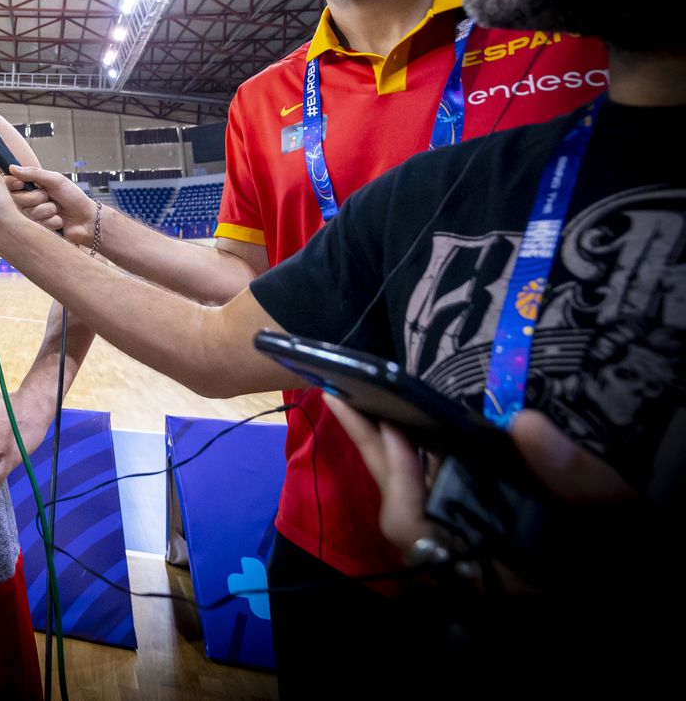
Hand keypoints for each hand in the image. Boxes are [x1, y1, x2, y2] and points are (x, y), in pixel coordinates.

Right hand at [9, 165, 96, 244]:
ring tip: (57, 210)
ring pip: (28, 213)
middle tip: (49, 197)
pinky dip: (51, 221)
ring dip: (47, 211)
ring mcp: (32, 217)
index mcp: (31, 187)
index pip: (10, 184)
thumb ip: (34, 174)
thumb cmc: (74, 198)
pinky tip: (59, 221)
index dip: (13, 184)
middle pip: (17, 200)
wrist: (87, 220)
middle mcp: (28, 202)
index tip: (21, 184)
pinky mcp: (37, 230)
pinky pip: (36, 225)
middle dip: (37, 198)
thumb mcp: (55, 180)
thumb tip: (12, 168)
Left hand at [323, 398, 638, 568]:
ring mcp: (470, 543)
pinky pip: (435, 495)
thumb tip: (525, 424)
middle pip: (398, 506)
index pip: (411, 529)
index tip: (396, 428)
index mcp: (486, 566)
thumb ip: (578, 480)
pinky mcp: (480, 528)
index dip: (398, 480)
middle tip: (341, 395)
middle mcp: (466, 558)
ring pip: (413, 500)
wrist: (625, 571)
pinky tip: (417, 427)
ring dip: (391, 452)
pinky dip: (421, 462)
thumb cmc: (622, 552)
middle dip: (372, 450)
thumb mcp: (616, 518)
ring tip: (366, 399)